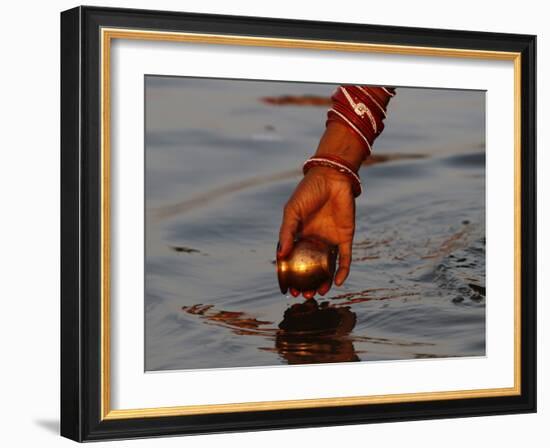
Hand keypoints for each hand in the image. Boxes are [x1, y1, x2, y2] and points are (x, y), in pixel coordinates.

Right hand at [278, 165, 355, 298]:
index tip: (288, 288)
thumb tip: (281, 255)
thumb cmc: (308, 192)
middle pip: (310, 267)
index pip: (293, 260)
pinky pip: (344, 259)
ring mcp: (329, 240)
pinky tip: (338, 282)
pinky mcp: (344, 238)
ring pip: (327, 267)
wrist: (332, 178)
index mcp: (298, 235)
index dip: (289, 275)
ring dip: (324, 281)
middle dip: (306, 283)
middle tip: (303, 295)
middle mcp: (313, 241)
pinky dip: (342, 271)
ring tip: (318, 293)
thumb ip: (287, 232)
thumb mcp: (292, 211)